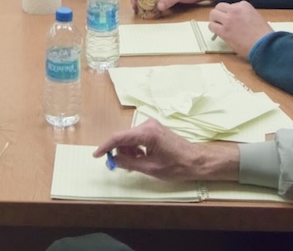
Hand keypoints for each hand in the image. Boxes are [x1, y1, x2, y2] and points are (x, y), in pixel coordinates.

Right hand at [93, 119, 238, 181]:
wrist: (196, 160)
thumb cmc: (176, 166)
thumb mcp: (150, 168)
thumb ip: (129, 163)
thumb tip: (114, 160)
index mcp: (147, 133)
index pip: (118, 137)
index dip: (105, 146)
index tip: (96, 155)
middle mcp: (148, 125)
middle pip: (123, 137)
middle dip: (119, 151)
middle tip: (121, 166)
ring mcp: (151, 125)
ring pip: (130, 138)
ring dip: (128, 151)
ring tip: (137, 164)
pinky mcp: (154, 129)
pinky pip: (137, 137)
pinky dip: (135, 148)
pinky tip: (141, 158)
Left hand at [208, 2, 272, 59]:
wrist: (264, 45)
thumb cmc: (263, 34)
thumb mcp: (256, 17)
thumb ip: (245, 14)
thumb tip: (236, 19)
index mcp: (244, 5)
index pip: (231, 5)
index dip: (230, 13)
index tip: (233, 19)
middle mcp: (235, 10)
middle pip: (219, 7)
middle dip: (220, 13)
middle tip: (221, 21)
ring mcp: (228, 20)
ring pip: (213, 14)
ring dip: (215, 20)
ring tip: (218, 27)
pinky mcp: (224, 31)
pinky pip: (211, 26)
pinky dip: (213, 28)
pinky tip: (218, 33)